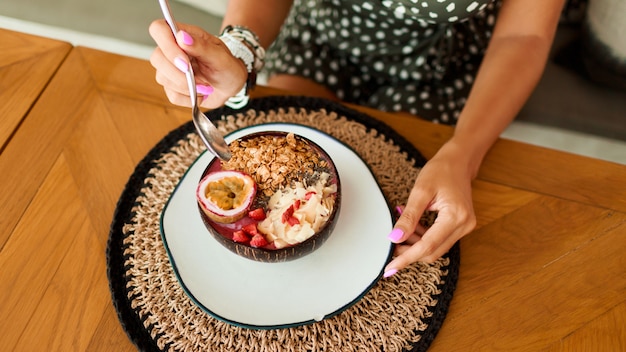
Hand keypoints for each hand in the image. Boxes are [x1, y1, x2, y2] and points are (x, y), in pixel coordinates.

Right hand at [148, 20, 247, 108]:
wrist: (231, 85)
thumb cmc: (227, 66)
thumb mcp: (220, 56)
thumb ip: (201, 46)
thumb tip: (181, 37)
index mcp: (183, 35)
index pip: (159, 29)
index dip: (167, 46)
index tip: (185, 62)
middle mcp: (172, 50)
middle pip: (157, 58)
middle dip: (180, 75)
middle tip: (202, 81)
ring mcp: (169, 69)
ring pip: (162, 79)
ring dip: (188, 87)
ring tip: (206, 86)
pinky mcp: (172, 87)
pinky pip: (172, 95)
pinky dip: (189, 98)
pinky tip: (200, 93)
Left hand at [383, 141, 476, 276]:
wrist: (458, 162)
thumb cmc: (440, 171)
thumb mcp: (420, 191)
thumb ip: (409, 217)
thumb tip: (395, 237)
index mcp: (455, 216)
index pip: (427, 246)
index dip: (406, 258)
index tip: (390, 268)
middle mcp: (464, 225)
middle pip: (433, 252)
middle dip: (410, 252)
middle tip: (391, 245)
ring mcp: (465, 227)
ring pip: (436, 249)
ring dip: (416, 245)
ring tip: (402, 229)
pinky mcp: (462, 226)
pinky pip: (440, 241)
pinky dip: (424, 239)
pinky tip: (414, 228)